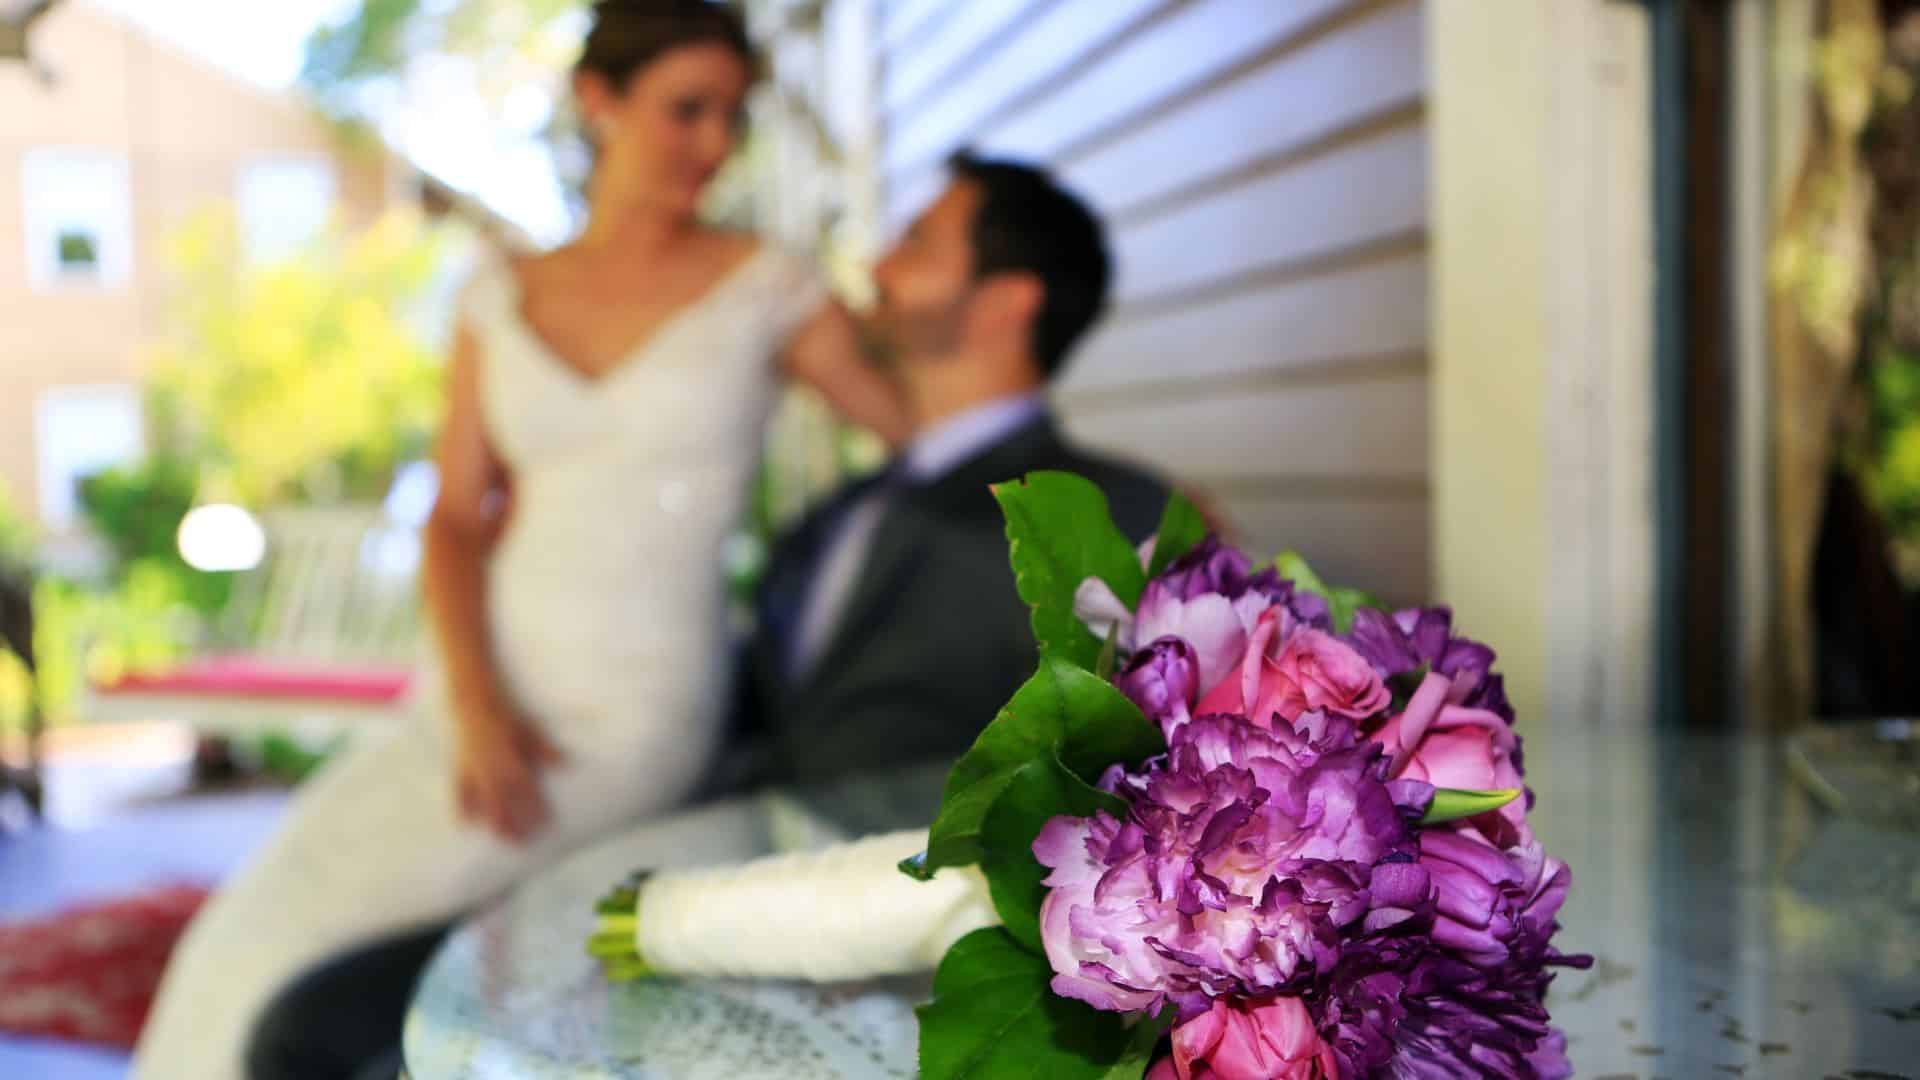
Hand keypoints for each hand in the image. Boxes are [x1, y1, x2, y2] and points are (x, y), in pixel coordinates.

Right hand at [454, 706, 564, 844]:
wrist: (472, 703)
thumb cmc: (504, 717)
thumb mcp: (528, 732)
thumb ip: (545, 750)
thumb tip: (566, 763)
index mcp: (509, 759)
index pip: (525, 790)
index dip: (534, 808)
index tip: (544, 824)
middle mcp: (490, 768)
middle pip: (503, 802)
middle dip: (512, 824)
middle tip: (522, 843)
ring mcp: (472, 770)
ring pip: (482, 802)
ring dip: (491, 821)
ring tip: (500, 838)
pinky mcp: (458, 768)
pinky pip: (458, 792)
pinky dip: (462, 808)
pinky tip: (465, 825)